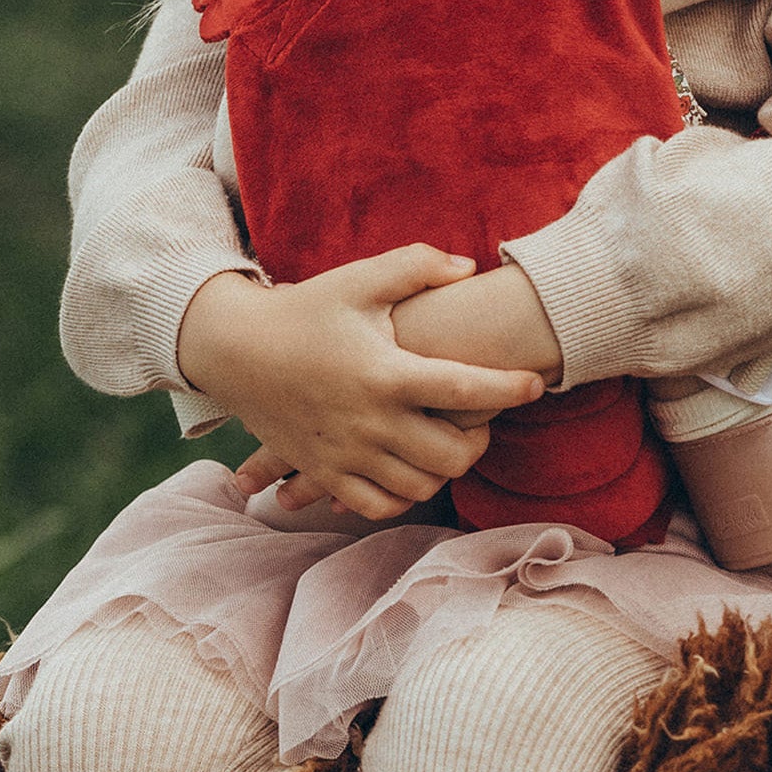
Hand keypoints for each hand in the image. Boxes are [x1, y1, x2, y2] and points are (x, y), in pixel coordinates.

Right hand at [179, 247, 544, 519]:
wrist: (235, 350)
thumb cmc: (304, 308)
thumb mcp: (360, 278)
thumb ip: (417, 266)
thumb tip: (469, 268)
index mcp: (385, 373)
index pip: (464, 389)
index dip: (509, 389)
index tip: (535, 383)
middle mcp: (369, 422)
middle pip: (450, 456)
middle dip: (479, 440)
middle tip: (482, 419)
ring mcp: (346, 454)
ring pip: (419, 487)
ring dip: (444, 470)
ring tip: (449, 442)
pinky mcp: (325, 472)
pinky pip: (376, 506)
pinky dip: (403, 495)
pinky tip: (411, 470)